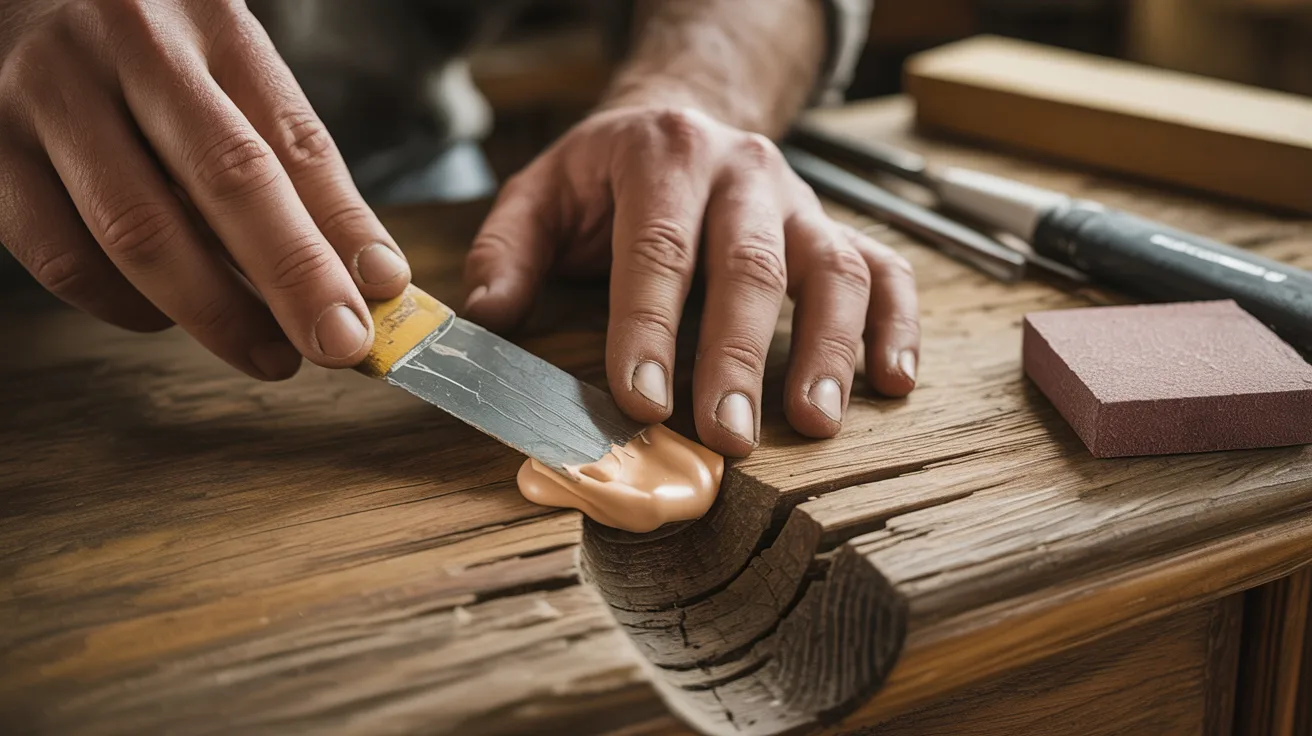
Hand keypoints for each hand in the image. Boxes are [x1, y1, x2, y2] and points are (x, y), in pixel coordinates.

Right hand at [0, 0, 410, 379]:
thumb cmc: (144, 43)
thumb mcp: (230, 69)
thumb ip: (296, 162)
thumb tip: (372, 276)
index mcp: (210, 22)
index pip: (293, 139)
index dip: (343, 230)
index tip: (381, 299)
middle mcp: (128, 49)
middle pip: (226, 179)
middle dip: (293, 279)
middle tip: (335, 346)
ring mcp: (46, 96)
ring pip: (138, 231)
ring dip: (214, 312)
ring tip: (268, 353)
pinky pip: (62, 258)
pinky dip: (125, 306)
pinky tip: (165, 317)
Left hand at [463, 106, 919, 456]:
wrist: (684, 116)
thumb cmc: (609, 173)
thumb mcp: (543, 190)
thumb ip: (507, 249)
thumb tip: (486, 319)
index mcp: (661, 156)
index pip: (657, 247)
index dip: (648, 328)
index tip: (643, 402)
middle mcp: (742, 171)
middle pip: (749, 266)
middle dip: (737, 357)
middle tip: (728, 436)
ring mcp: (799, 201)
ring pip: (831, 269)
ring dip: (828, 348)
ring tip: (815, 421)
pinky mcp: (836, 227)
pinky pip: (886, 269)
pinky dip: (898, 324)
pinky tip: (893, 382)